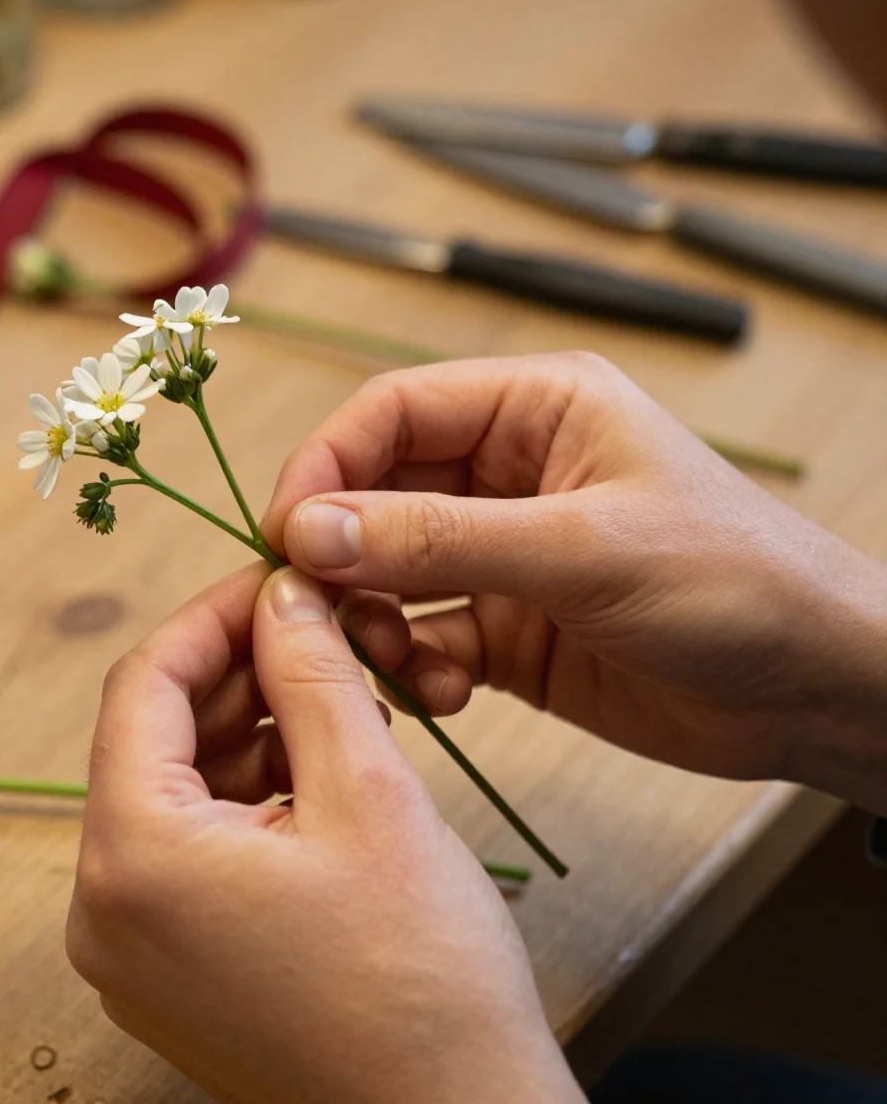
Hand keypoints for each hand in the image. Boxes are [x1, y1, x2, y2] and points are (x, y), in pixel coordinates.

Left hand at [67, 563, 620, 1103]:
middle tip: (318, 635)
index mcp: (131, 857)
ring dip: (246, 737)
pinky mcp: (172, 984)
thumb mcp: (369, 790)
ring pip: (175, 798)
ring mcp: (132, 958)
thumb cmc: (423, 976)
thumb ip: (308, 673)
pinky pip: (190, 859)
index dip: (212, 618)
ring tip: (336, 705)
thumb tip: (281, 592)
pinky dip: (245, 805)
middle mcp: (103, 912)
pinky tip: (318, 778)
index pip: (141, 686)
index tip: (278, 581)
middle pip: (152, 742)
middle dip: (234, 676)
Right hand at [262, 353, 886, 812]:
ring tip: (389, 659)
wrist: (818, 691)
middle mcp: (508, 473)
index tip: (286, 534)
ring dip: (372, 616)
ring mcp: (503, 553)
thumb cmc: (736, 583)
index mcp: (534, 409)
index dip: (326, 466)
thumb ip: (439, 539)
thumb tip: (309, 529)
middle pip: (377, 493)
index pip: (391, 414)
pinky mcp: (506, 627)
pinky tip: (444, 694)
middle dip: (341, 553)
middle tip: (316, 611)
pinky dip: (414, 664)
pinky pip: (424, 635)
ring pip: (389, 570)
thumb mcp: (582, 549)